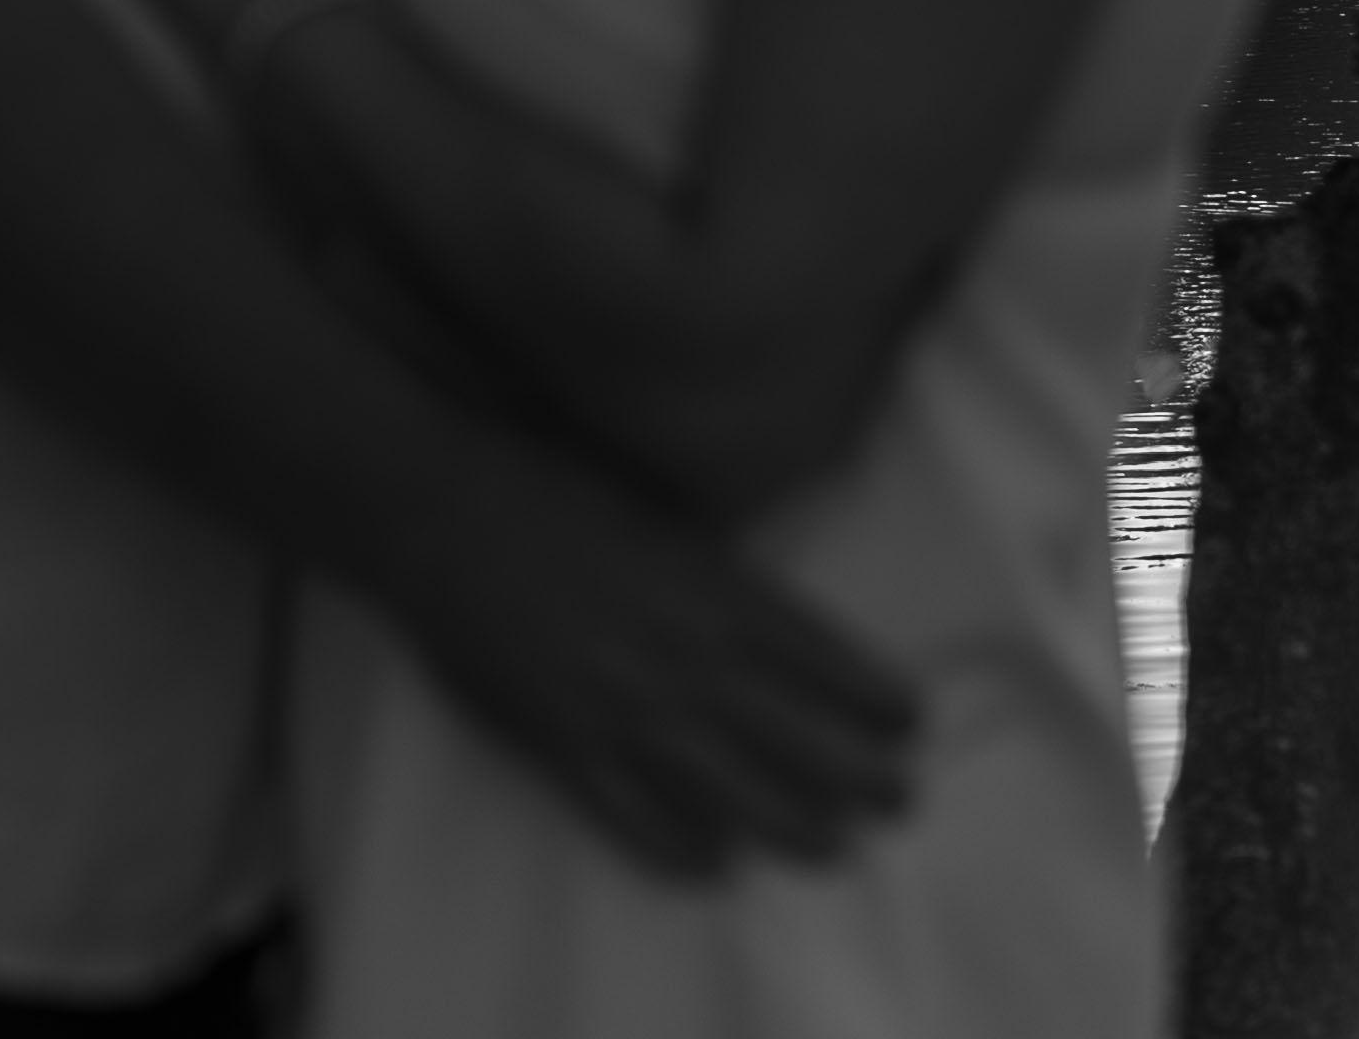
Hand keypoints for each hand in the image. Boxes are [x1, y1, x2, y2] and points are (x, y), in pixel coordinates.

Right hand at [371, 443, 924, 879]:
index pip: (817, 656)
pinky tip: (716, 864)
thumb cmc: (553, 493)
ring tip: (837, 848)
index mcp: (705, 586)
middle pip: (792, 735)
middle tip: (900, 798)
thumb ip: (718, 577)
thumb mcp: (659, 515)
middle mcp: (676, 654)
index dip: (873, 696)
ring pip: (729, 791)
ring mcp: (619, 707)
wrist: (446, 511)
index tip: (912, 721)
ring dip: (793, 826)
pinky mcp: (561, 745)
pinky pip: (632, 817)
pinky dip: (679, 848)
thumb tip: (778, 628)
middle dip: (859, 774)